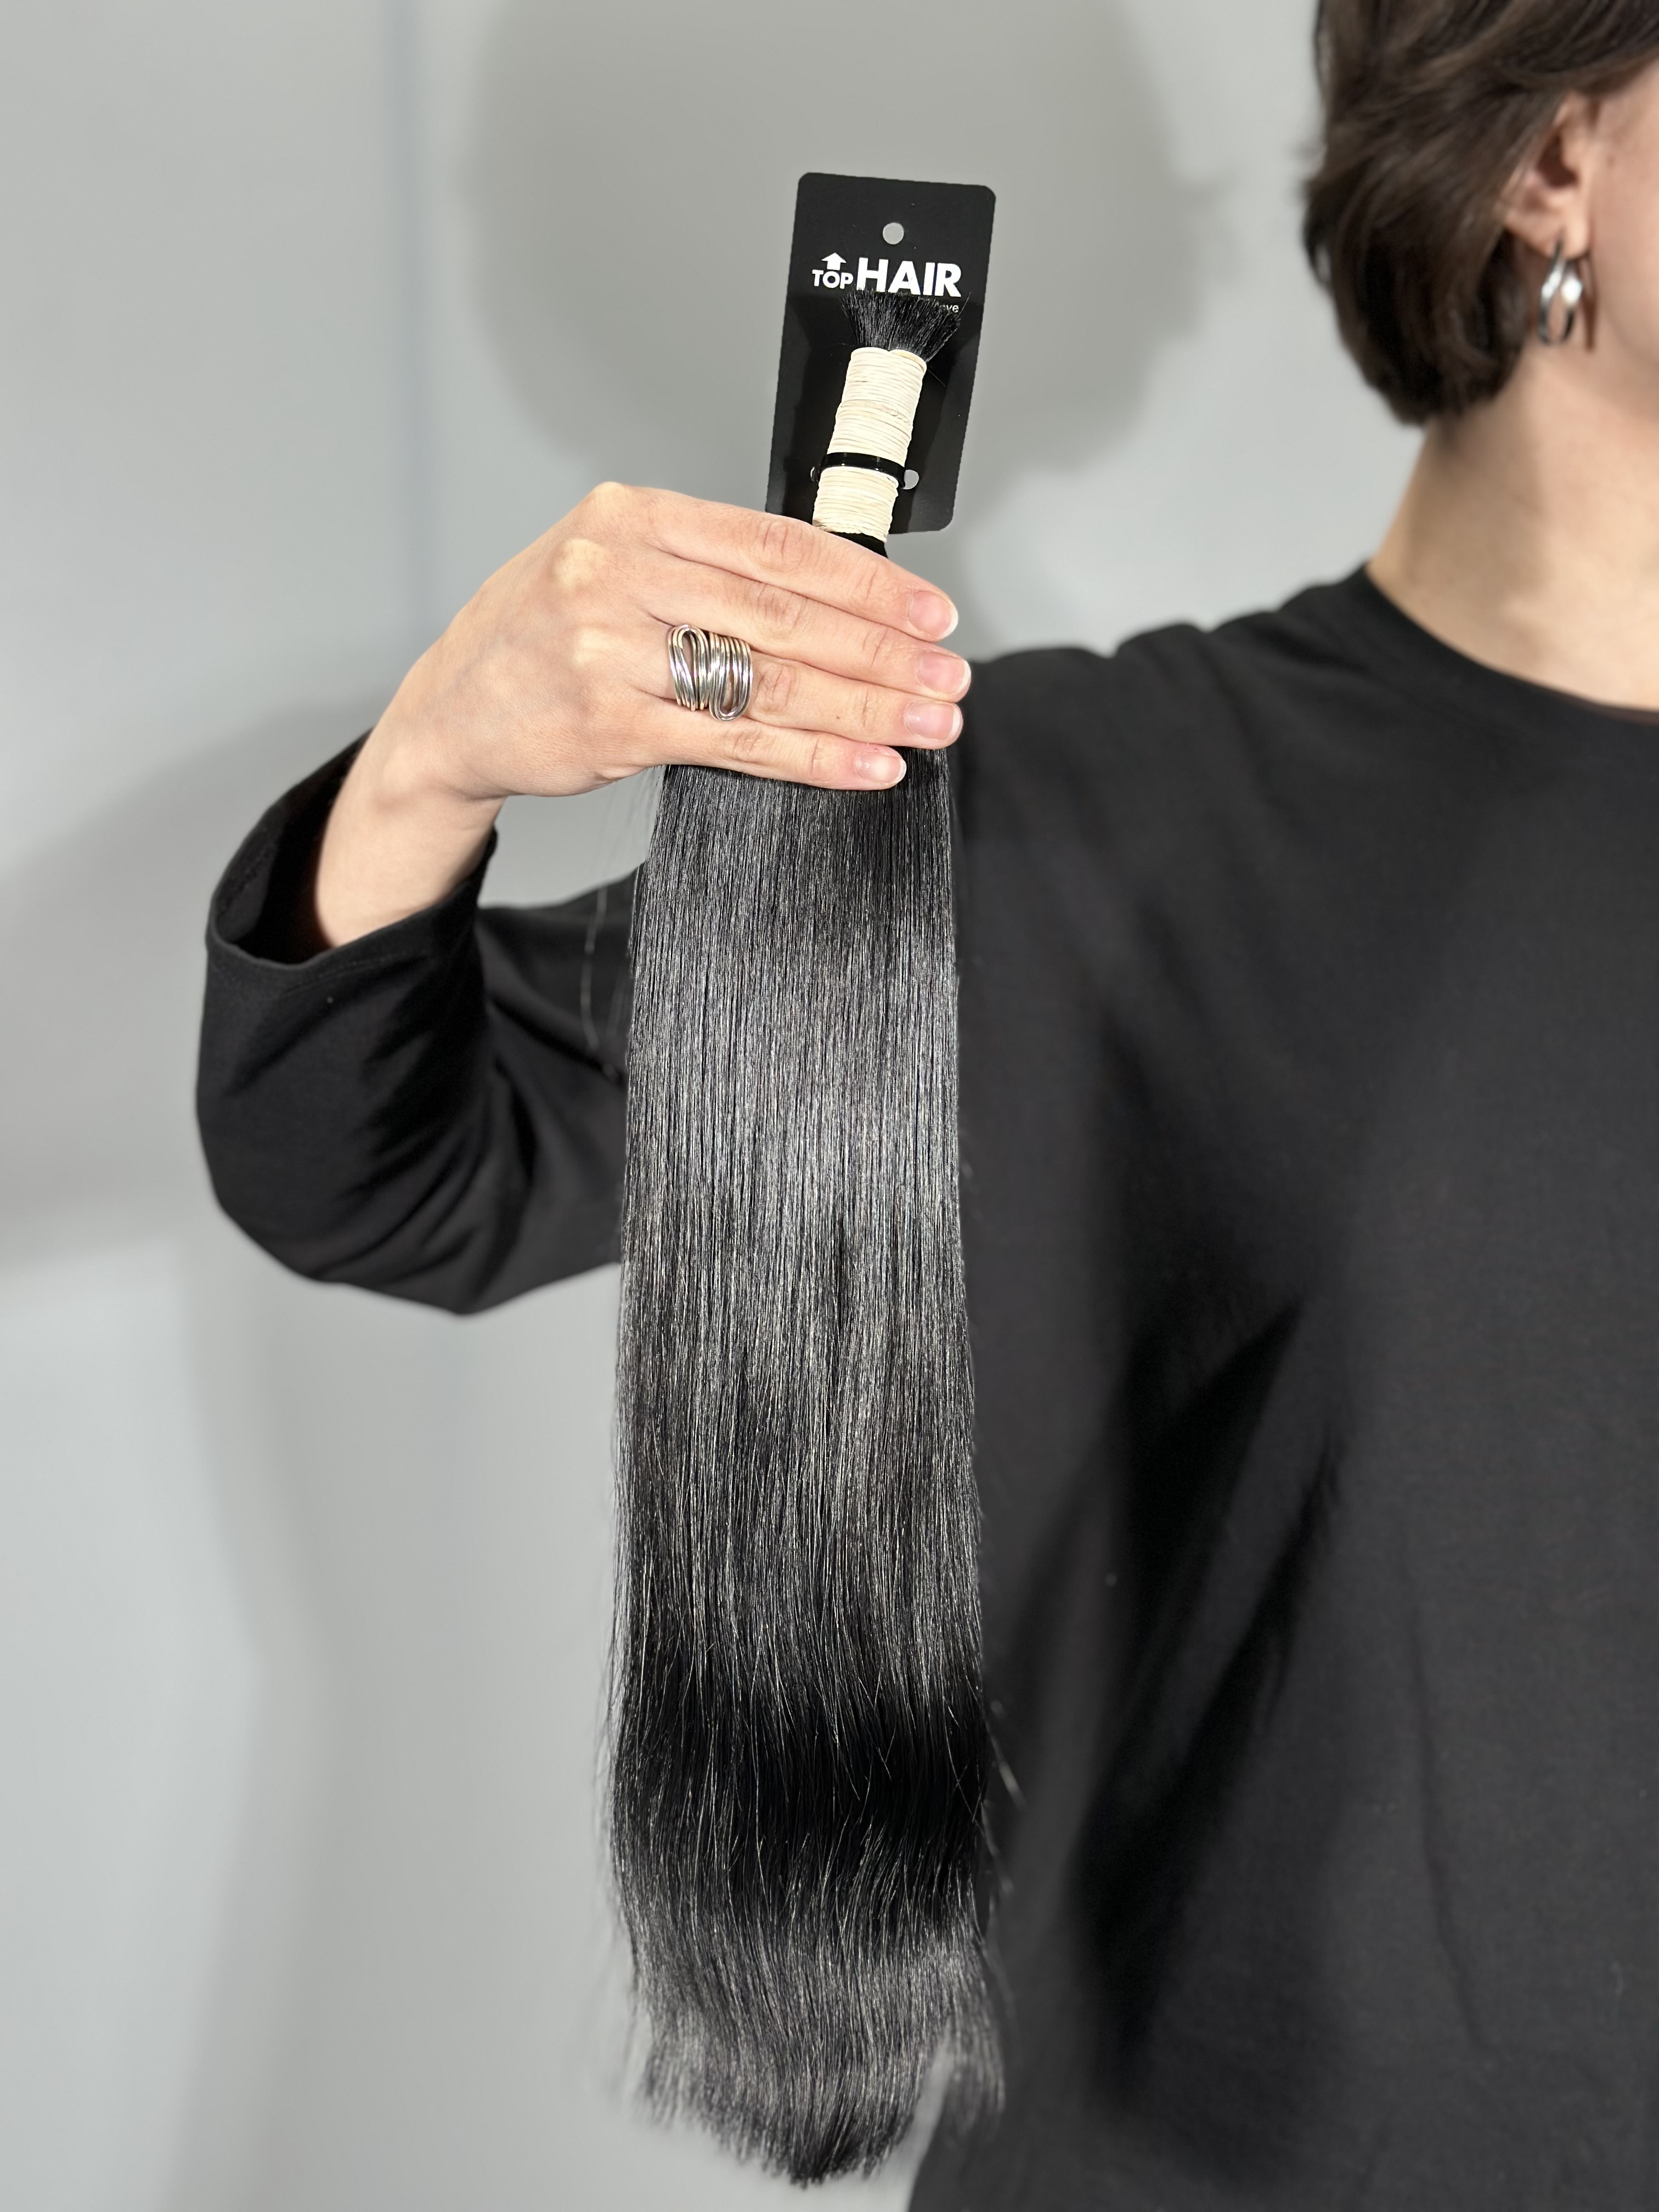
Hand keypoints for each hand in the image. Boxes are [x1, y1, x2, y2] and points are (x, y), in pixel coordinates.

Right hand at [312, 484, 970, 946]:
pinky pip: (738, 743)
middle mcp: (619, 572)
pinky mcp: (613, 725)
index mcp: (633, 516)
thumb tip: (836, 599)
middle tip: (947, 675)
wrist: (451, 710)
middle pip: (786, 613)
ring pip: (770, 680)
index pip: (778, 543)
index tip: (930, 610)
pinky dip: (814, 756)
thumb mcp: (611, 565)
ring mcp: (612, 651)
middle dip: (882, 650)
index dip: (868, 580)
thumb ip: (707, 569)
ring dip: (865, 705)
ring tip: (929, 721)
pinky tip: (867, 763)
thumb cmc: (543, 635)